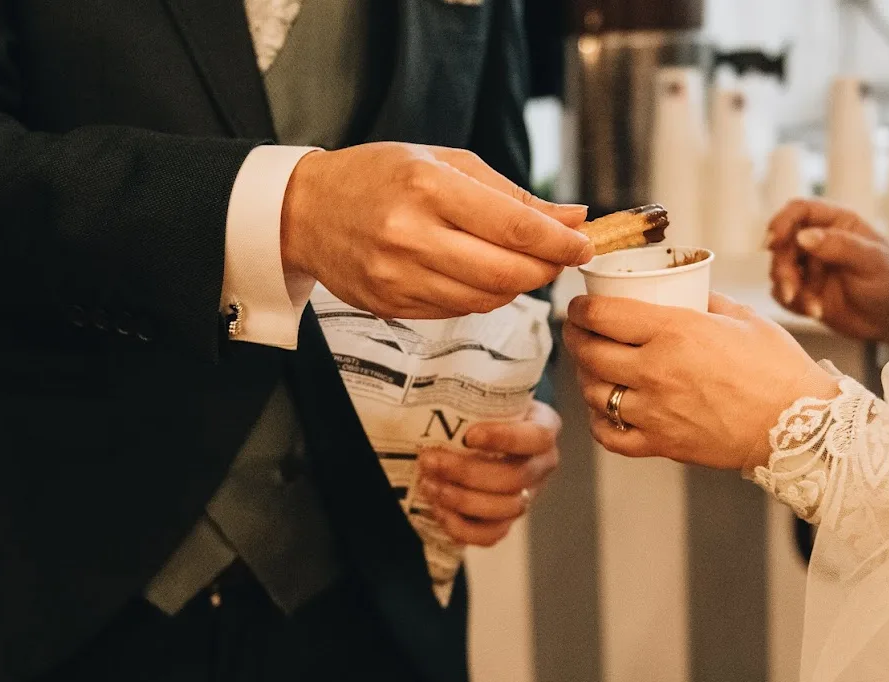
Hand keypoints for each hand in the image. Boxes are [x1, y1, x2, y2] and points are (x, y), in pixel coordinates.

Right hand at [281, 143, 593, 319]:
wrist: (305, 211)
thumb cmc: (380, 177)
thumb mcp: (445, 164)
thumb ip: (512, 195)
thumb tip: (574, 219)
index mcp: (428, 187)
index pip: (514, 228)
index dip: (559, 243)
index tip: (584, 246)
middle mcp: (411, 235)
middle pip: (507, 272)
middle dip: (546, 269)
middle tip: (560, 258)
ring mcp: (399, 277)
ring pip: (487, 299)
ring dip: (517, 286)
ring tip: (520, 264)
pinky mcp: (392, 306)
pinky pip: (459, 311)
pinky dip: (482, 298)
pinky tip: (479, 276)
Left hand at [416, 401, 561, 546]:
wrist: (487, 432)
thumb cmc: (485, 410)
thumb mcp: (487, 393)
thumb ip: (471, 389)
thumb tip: (427, 375)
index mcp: (544, 428)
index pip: (536, 437)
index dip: (504, 439)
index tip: (469, 435)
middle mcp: (542, 465)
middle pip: (515, 479)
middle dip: (467, 473)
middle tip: (430, 461)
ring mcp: (528, 496)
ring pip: (504, 510)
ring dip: (461, 500)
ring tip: (429, 484)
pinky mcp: (508, 519)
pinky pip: (491, 535)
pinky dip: (462, 527)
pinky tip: (438, 509)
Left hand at [563, 293, 838, 470]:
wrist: (799, 426)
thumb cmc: (778, 369)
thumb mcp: (744, 317)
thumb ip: (706, 300)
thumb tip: (685, 289)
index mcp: (675, 330)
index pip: (602, 316)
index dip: (581, 308)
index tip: (580, 305)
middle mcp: (656, 370)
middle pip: (589, 353)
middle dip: (576, 338)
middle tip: (579, 332)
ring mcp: (655, 411)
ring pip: (594, 393)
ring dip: (586, 377)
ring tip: (593, 368)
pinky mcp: (662, 443)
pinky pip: (610, 436)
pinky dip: (600, 422)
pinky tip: (606, 410)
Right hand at [765, 199, 888, 344]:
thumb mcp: (871, 262)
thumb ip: (839, 246)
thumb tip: (803, 236)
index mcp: (837, 223)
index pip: (799, 211)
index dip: (782, 222)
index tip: (774, 241)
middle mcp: (819, 241)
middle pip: (783, 243)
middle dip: (783, 268)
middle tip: (792, 290)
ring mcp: (810, 267)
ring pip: (779, 270)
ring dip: (789, 289)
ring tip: (813, 308)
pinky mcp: (805, 291)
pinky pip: (783, 293)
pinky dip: (793, 304)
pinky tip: (815, 312)